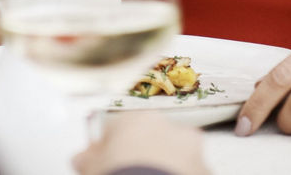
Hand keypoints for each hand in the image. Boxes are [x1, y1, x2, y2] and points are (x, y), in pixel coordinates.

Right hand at [72, 113, 208, 174]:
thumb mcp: (91, 168)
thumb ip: (88, 158)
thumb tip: (84, 159)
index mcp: (137, 120)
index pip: (120, 128)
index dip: (112, 148)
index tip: (107, 162)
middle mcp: (168, 128)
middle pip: (152, 138)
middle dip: (143, 155)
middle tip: (130, 173)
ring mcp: (191, 150)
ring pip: (176, 155)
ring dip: (166, 167)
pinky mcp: (206, 170)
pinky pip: (191, 172)